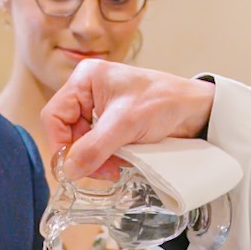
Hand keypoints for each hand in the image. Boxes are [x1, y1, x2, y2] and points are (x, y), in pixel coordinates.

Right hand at [44, 61, 215, 180]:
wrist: (196, 110)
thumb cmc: (164, 101)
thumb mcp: (125, 124)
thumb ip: (94, 148)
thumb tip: (68, 170)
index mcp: (85, 79)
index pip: (54, 115)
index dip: (59, 143)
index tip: (70, 166)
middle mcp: (88, 92)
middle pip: (67, 131)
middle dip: (82, 154)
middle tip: (101, 170)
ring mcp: (100, 109)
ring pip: (82, 143)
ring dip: (95, 159)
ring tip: (115, 167)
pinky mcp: (112, 125)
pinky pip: (97, 147)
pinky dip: (106, 158)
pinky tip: (121, 161)